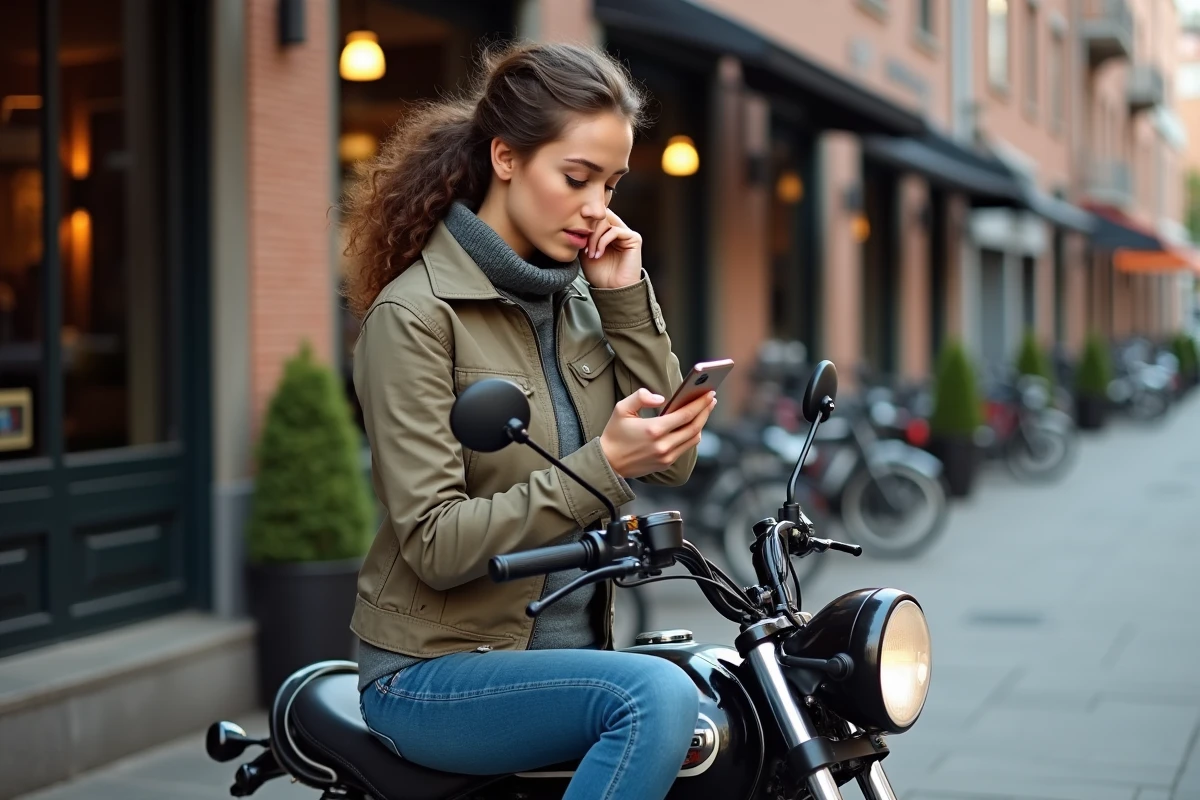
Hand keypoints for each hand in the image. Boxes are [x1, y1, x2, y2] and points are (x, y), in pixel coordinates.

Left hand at [580, 209, 642, 288]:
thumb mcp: (584, 251)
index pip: (596, 216)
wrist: (611, 290)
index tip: (577, 235)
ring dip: (594, 237)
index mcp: (607, 232)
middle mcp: (617, 231)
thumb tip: (578, 223)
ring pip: (606, 221)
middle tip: (584, 247)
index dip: (585, 222)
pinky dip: (603, 241)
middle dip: (589, 230)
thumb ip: (584, 235)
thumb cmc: (601, 275)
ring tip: (591, 253)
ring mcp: (626, 234)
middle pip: (601, 215)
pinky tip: (599, 253)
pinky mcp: (634, 238)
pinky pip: (615, 231)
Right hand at [599, 388, 716, 478]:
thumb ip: (641, 397)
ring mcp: (666, 456)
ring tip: (704, 410)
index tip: (709, 393)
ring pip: (694, 438)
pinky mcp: (666, 463)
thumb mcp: (622, 409)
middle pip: (694, 426)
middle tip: (711, 398)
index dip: (700, 403)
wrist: (608, 463)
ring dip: (702, 423)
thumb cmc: (615, 433)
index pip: (685, 414)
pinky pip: (686, 447)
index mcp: (653, 429)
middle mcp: (663, 445)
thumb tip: (661, 398)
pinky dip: (693, 435)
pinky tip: (693, 424)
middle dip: (705, 411)